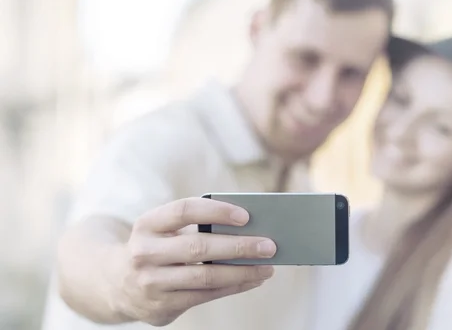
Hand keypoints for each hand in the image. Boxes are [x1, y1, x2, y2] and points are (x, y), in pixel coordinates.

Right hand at [112, 197, 276, 325]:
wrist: (114, 283)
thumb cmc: (156, 247)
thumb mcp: (163, 230)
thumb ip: (194, 225)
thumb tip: (248, 227)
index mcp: (146, 224)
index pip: (184, 211)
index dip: (216, 211)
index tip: (246, 215)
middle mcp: (144, 253)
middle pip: (199, 247)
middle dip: (239, 246)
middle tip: (270, 245)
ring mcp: (151, 283)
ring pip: (206, 276)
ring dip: (243, 272)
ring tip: (268, 267)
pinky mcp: (161, 307)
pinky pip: (205, 296)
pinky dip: (234, 287)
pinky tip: (252, 279)